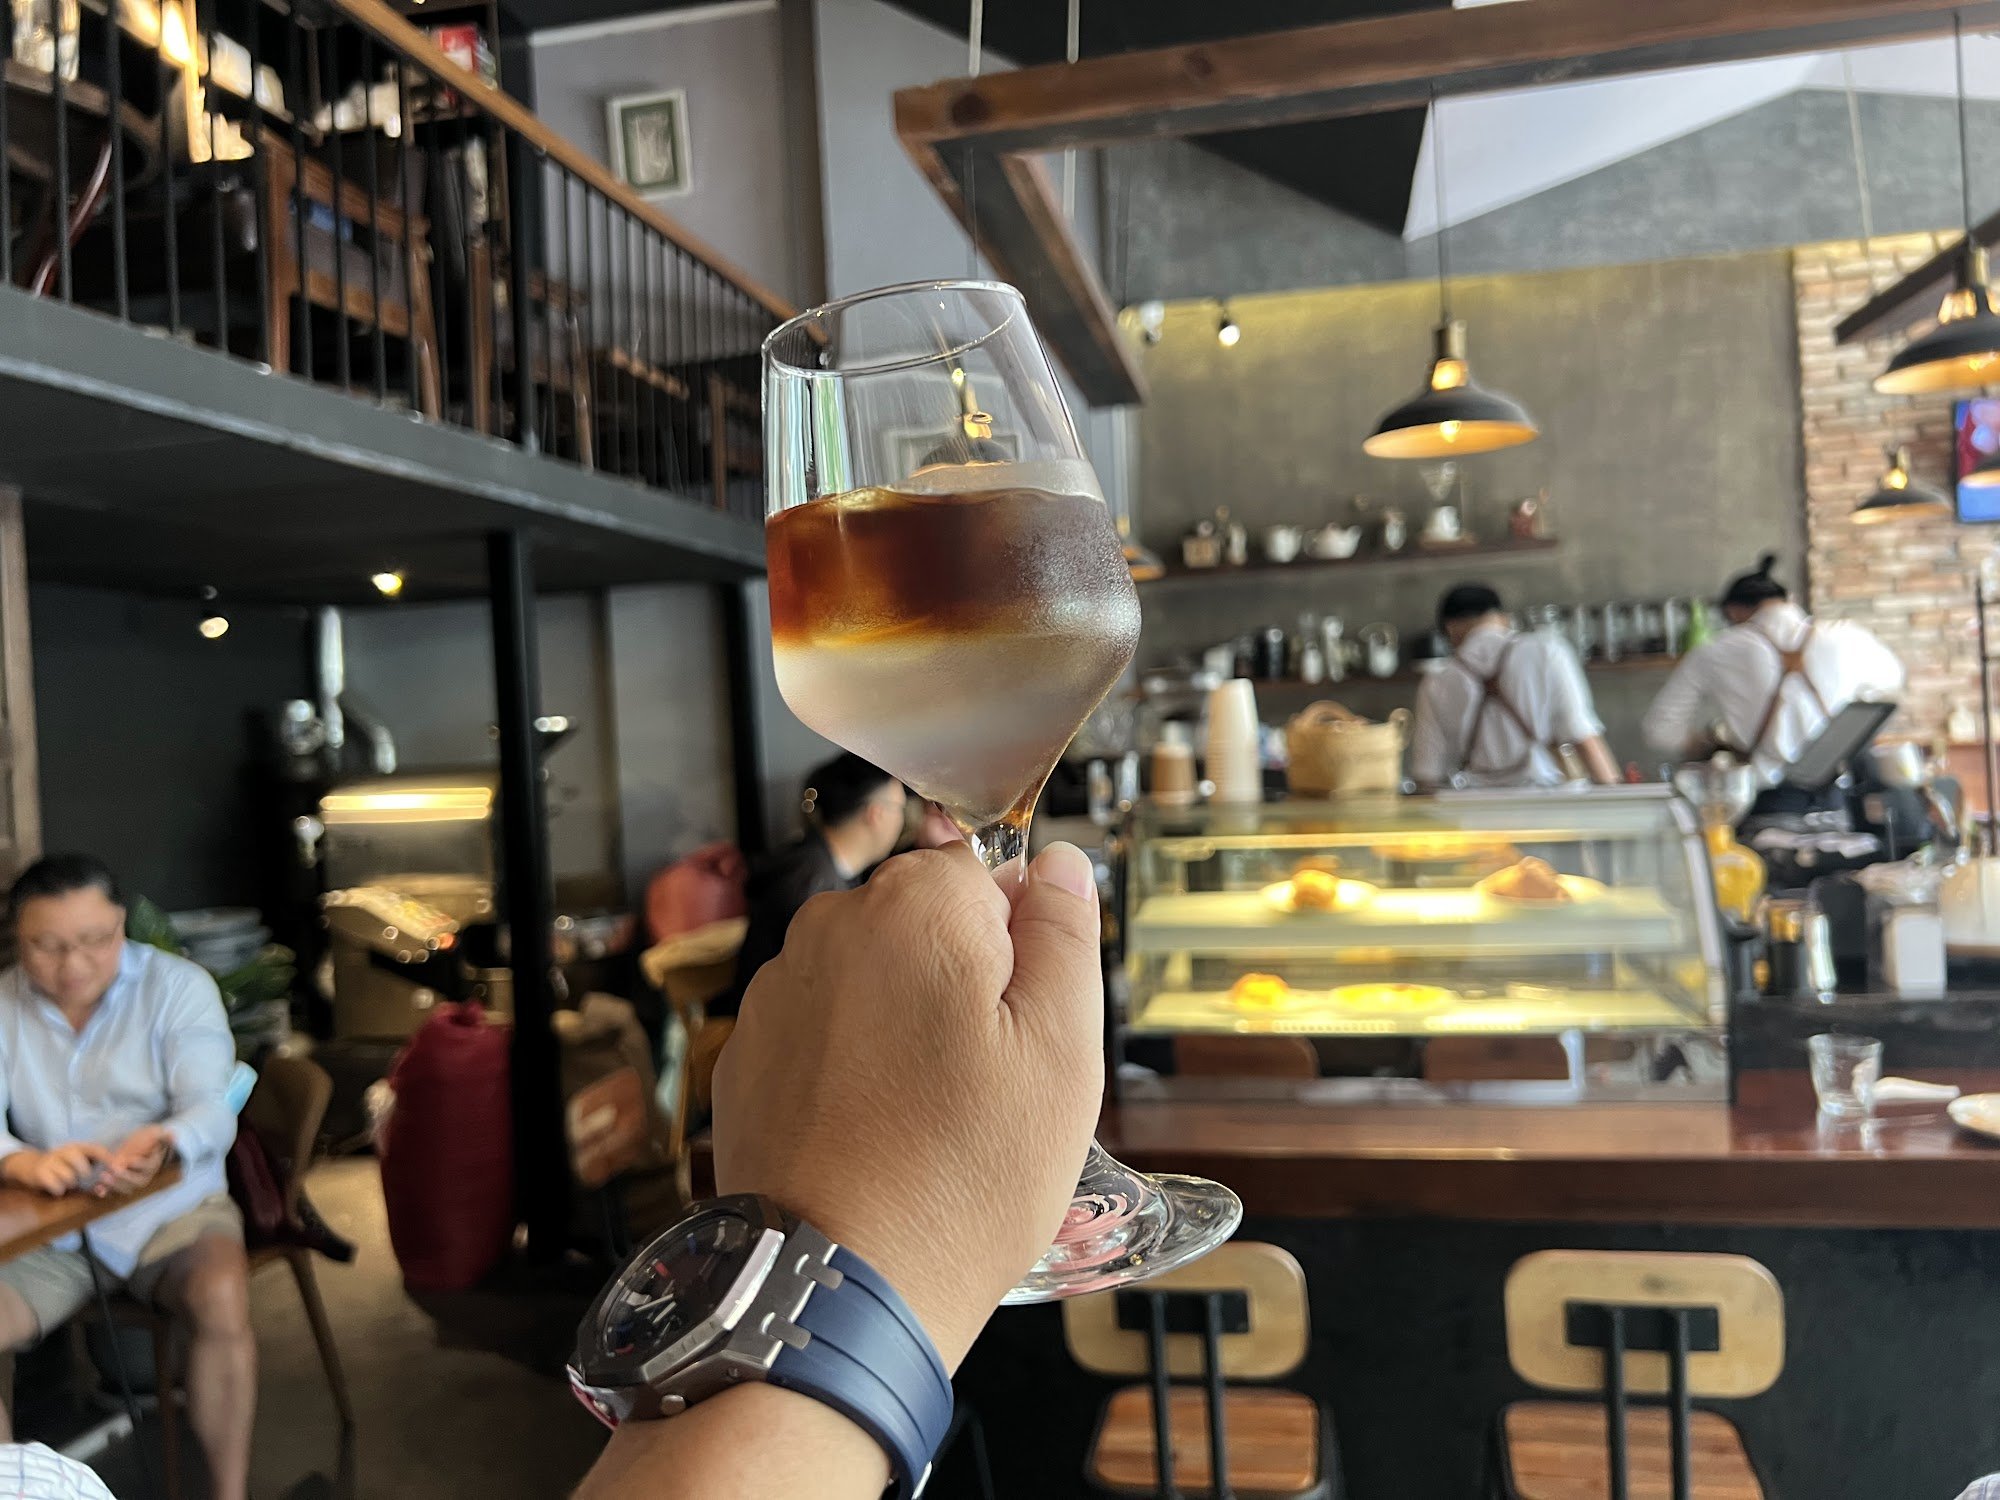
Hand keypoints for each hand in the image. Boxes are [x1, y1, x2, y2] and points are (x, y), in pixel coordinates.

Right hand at [1, 1142, 109, 1195]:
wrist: (30, 1165)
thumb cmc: (61, 1164)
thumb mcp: (77, 1158)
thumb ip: (94, 1162)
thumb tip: (116, 1170)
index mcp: (77, 1147)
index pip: (96, 1150)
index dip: (107, 1159)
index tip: (116, 1169)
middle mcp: (65, 1151)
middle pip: (83, 1167)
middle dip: (84, 1176)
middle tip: (79, 1177)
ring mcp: (51, 1161)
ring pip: (69, 1178)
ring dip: (70, 1184)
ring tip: (66, 1181)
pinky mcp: (40, 1173)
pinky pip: (57, 1186)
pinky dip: (59, 1190)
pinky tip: (56, 1187)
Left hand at [99, 1125, 171, 1194]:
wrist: (136, 1147)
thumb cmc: (146, 1141)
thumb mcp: (155, 1136)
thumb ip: (163, 1137)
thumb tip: (174, 1135)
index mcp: (153, 1165)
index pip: (148, 1167)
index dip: (138, 1165)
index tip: (128, 1160)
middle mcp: (144, 1177)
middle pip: (136, 1181)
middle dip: (124, 1177)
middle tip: (113, 1169)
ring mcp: (131, 1183)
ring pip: (125, 1188)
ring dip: (114, 1185)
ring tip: (103, 1176)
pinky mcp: (119, 1185)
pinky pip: (113, 1192)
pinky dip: (105, 1192)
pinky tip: (97, 1189)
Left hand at [713, 837, 1103, 1369]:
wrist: (840, 1285)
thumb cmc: (962, 1176)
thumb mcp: (1063, 1049)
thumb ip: (1064, 934)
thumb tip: (1056, 864)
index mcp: (914, 905)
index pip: (989, 873)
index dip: (1023, 944)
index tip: (1028, 1019)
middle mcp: (829, 928)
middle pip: (926, 925)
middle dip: (965, 983)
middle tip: (990, 1080)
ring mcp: (777, 993)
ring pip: (874, 980)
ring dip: (908, 1026)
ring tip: (933, 1119)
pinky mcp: (746, 1057)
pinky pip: (825, 1036)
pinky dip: (855, 1070)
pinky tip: (880, 1136)